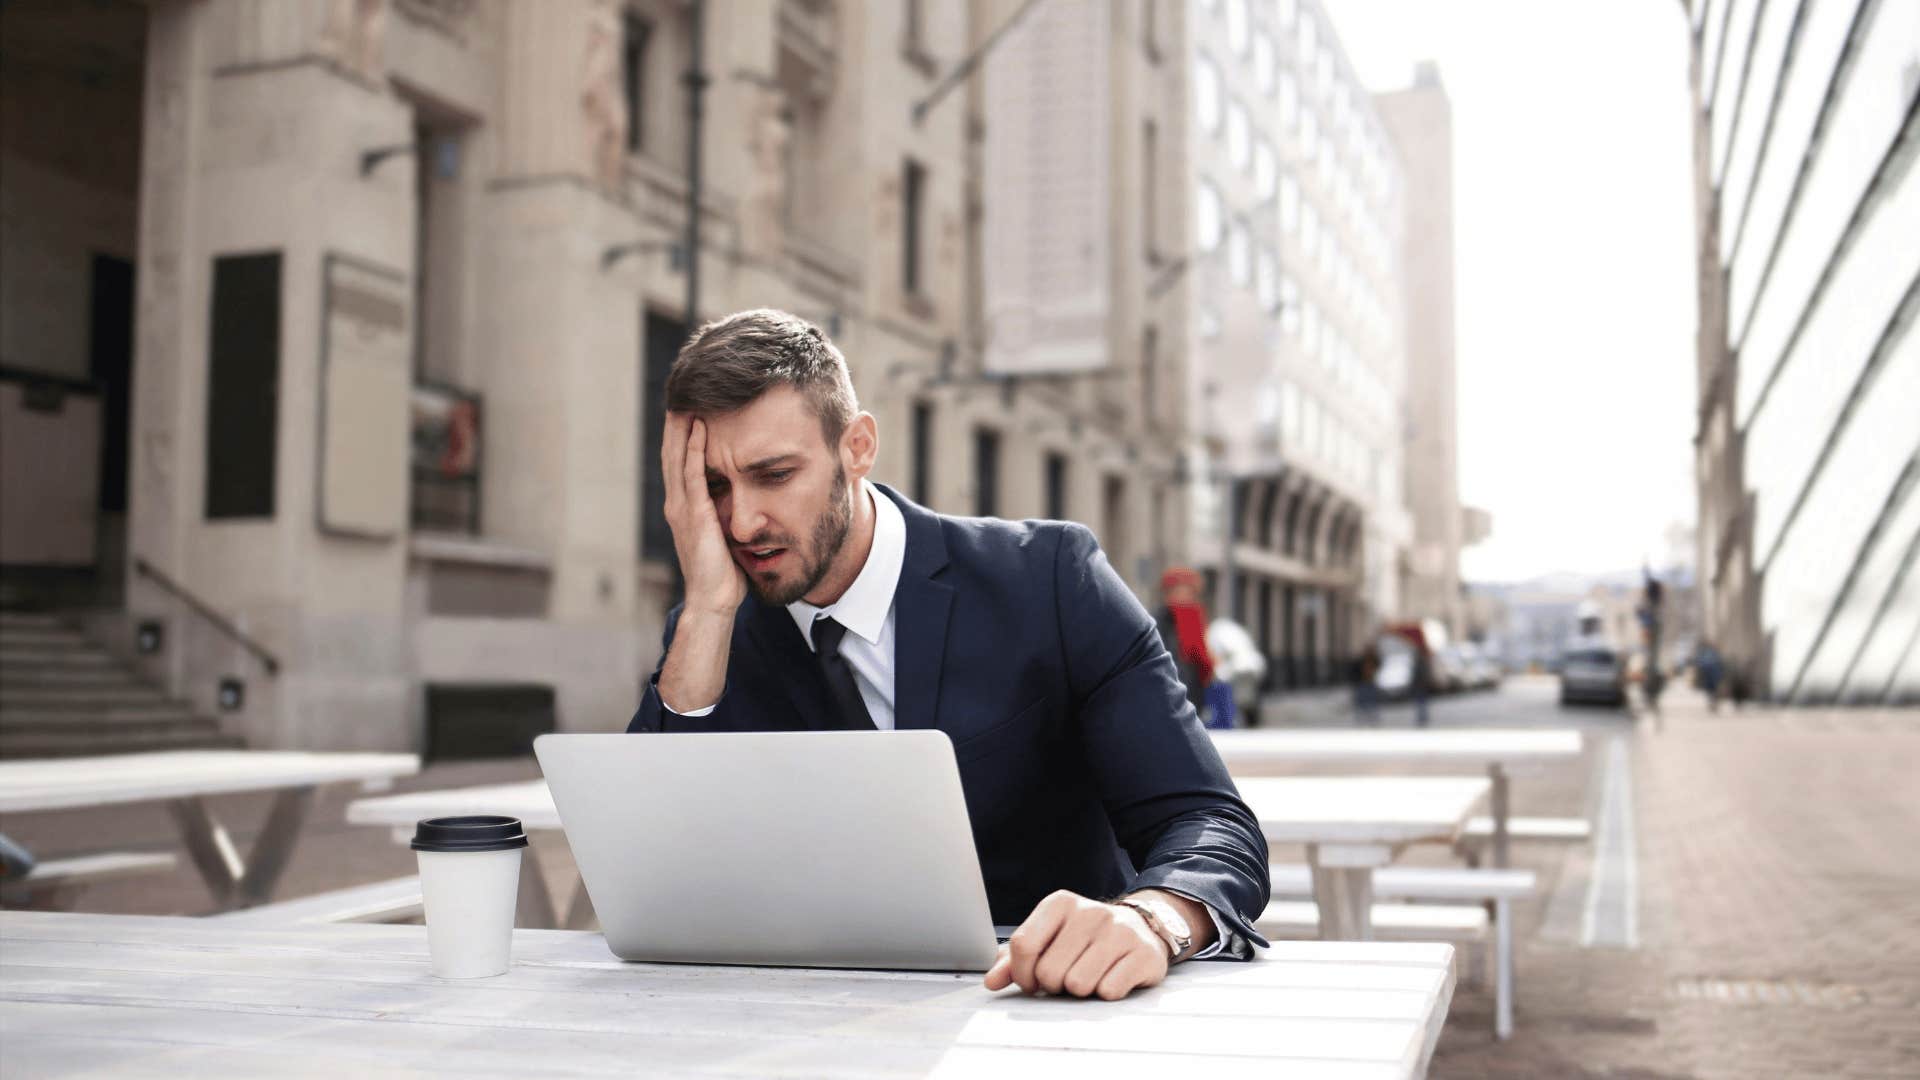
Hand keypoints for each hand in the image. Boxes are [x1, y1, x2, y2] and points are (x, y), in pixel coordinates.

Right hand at [661, 412, 744, 616]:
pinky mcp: (694, 515)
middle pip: (672, 450)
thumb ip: (727, 513)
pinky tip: (701, 426)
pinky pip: (693, 474)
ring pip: (678, 456)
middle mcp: (677, 503)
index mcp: (684, 506)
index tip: (691, 403)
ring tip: (687, 396)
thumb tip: (744, 498)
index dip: (683, 431)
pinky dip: (696, 448)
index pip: (680, 460)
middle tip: (683, 389)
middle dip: (677, 419)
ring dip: (683, 425)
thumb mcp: (724, 535)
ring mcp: (682, 508)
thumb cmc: (724, 574)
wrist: (714, 602)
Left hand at [982, 890, 1170, 1000]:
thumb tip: (992, 981)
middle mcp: (1090, 912)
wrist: (1140, 929)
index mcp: (1060, 903)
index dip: (1022, 973)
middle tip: (1067, 976)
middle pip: (1049, 972)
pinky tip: (1112, 977)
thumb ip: (1015, 959)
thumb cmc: (1085, 938)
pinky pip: (1109, 991)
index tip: (1032, 981)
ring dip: (1081, 991)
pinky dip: (1107, 993)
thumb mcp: (1049, 938)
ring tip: (1090, 975)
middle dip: (1054, 985)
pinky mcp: (1143, 954)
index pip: (1023, 944)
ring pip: (1078, 985)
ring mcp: (1119, 932)